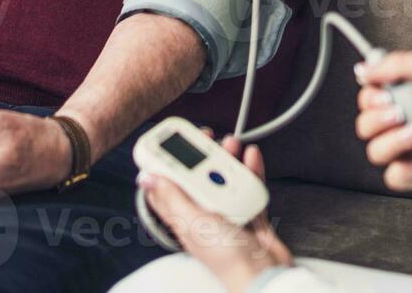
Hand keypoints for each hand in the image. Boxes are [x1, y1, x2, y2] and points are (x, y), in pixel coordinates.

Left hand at [139, 127, 292, 292]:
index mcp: (184, 219)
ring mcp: (228, 214)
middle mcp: (204, 215)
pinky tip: (251, 158)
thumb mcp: (195, 224)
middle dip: (201, 154)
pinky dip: (250, 170)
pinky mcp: (249, 214)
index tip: (168, 141)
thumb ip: (172, 199)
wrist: (264, 275)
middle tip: (206, 137)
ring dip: (228, 159)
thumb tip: (146, 178)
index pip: (166, 187)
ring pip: (224, 179)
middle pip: (198, 178)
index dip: (164, 163)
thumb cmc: (228, 259)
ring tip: (232, 144)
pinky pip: (248, 186)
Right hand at [354, 50, 411, 190]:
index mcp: (408, 96)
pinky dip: (405, 169)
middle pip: (365, 125)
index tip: (383, 93)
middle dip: (376, 118)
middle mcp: (406, 122)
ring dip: (390, 141)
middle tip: (399, 112)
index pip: (369, 98)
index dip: (370, 96)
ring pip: (375, 151)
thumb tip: (365, 69)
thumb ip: (400, 63)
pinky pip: (394, 177)